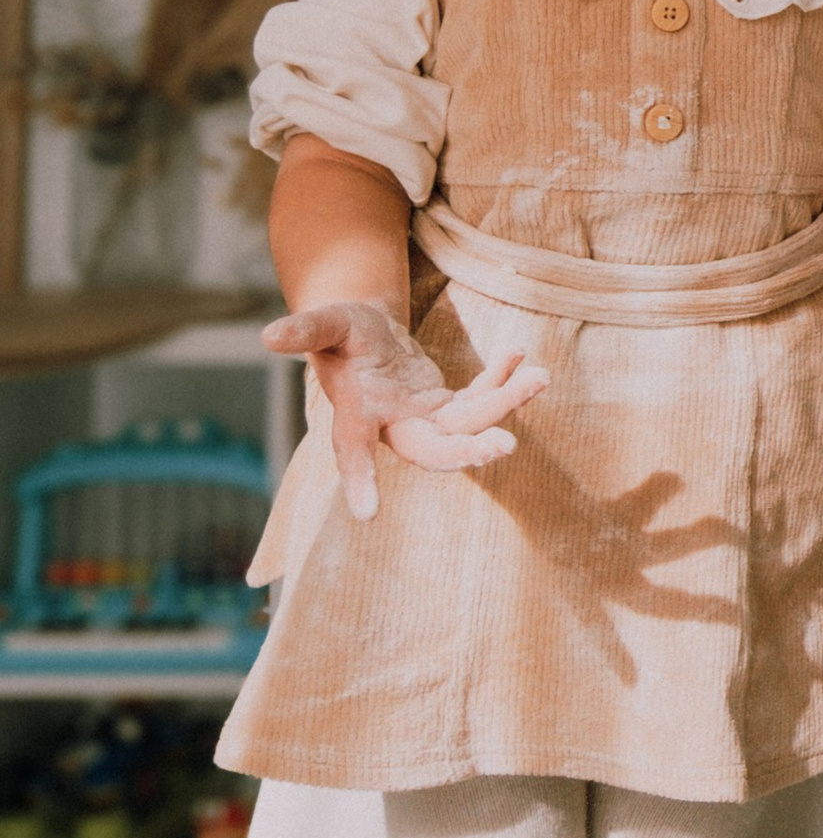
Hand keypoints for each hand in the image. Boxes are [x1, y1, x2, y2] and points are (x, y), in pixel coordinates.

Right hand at [265, 303, 547, 524]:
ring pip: (470, 424)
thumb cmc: (341, 331)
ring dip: (506, 403)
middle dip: (468, 451)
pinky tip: (518, 354)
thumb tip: (268, 336)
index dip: (360, 479)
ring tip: (538, 376)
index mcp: (358, 415)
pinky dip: (502, 380)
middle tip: (507, 445)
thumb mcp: (326, 323)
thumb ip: (304, 331)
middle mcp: (396, 428)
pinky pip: (481, 399)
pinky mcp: (448, 407)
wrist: (364, 334)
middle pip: (433, 451)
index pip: (354, 451)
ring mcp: (426, 420)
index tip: (366, 515)